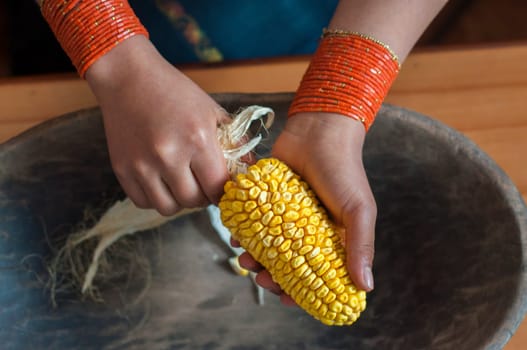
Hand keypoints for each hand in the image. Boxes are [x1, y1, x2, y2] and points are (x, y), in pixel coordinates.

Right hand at [86, 36, 228, 214]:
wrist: (127, 76)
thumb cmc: (174, 91)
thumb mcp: (211, 110)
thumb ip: (235, 141)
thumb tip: (250, 168)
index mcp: (198, 139)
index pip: (218, 187)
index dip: (223, 192)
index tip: (222, 188)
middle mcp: (169, 156)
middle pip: (194, 201)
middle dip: (203, 197)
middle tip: (203, 184)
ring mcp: (143, 165)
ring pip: (168, 208)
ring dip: (179, 201)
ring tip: (181, 184)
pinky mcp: (122, 169)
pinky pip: (144, 202)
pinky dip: (155, 197)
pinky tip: (161, 181)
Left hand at [238, 112, 376, 302]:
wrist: (318, 131)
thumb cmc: (344, 171)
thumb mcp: (359, 210)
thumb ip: (361, 246)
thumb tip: (366, 287)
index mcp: (332, 238)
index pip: (317, 275)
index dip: (303, 292)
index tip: (288, 301)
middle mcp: (307, 231)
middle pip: (287, 265)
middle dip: (272, 278)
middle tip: (261, 280)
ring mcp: (285, 217)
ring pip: (266, 248)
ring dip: (254, 259)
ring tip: (244, 259)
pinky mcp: (267, 200)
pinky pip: (253, 223)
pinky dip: (244, 234)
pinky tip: (237, 239)